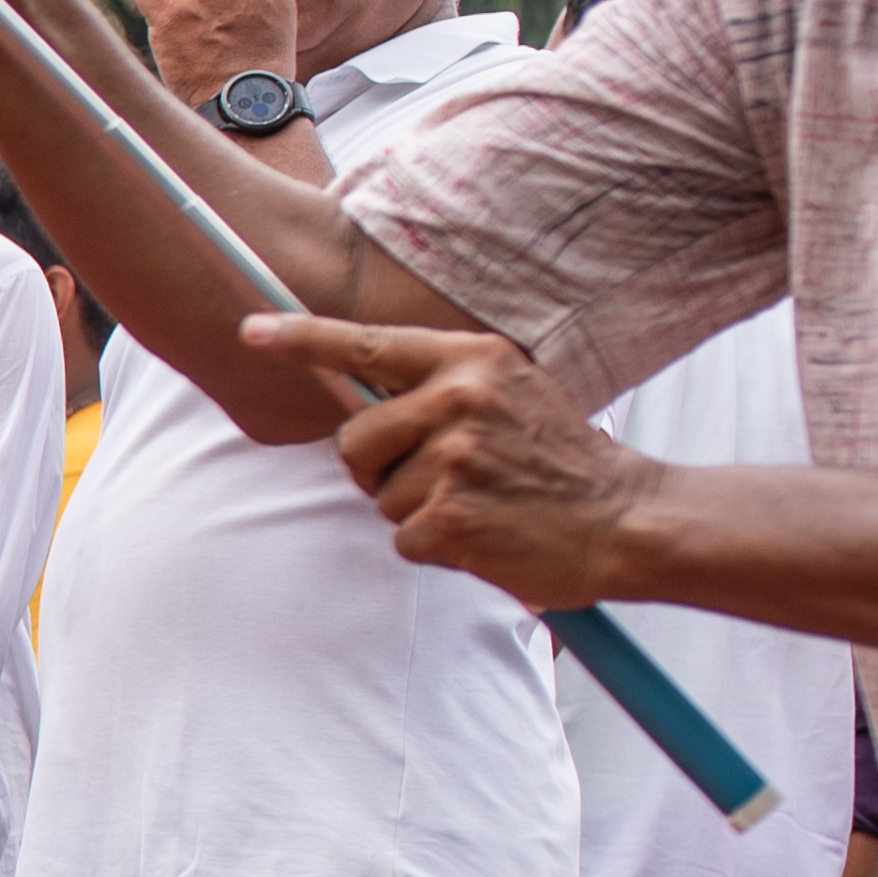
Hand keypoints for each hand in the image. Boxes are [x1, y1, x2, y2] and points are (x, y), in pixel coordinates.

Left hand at [250, 311, 655, 607]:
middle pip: (352, 439)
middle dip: (380, 468)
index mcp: (472, 360)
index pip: (366, 345)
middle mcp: (460, 400)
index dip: (300, 339)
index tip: (251, 331)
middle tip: (446, 477)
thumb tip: (355, 399)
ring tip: (479, 501)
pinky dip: (434, 545)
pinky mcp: (452, 516)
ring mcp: (456, 458)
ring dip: (415, 510)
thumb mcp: (508, 393)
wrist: (626, 517)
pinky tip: (484, 533)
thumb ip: (438, 388)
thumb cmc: (554, 460)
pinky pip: (401, 537)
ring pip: (376, 495)